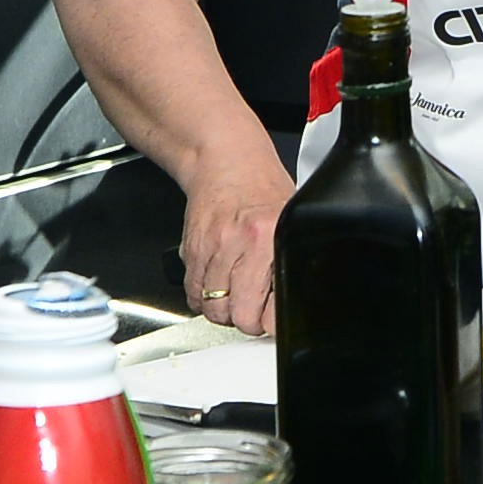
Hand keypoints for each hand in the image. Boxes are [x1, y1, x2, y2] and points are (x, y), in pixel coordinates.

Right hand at [180, 151, 286, 337]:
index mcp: (270, 237)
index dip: (272, 322)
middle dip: (248, 320)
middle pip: (239, 314)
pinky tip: (217, 285)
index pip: (269, 307)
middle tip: (256, 310)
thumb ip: (289, 260)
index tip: (273, 321)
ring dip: (224, 310)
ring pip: (212, 309)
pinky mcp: (190, 249)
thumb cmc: (261, 188)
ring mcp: (211, 248)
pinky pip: (192, 293)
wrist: (224, 161)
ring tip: (236, 295)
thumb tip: (292, 300)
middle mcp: (240, 244)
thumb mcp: (289, 221)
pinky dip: (203, 298)